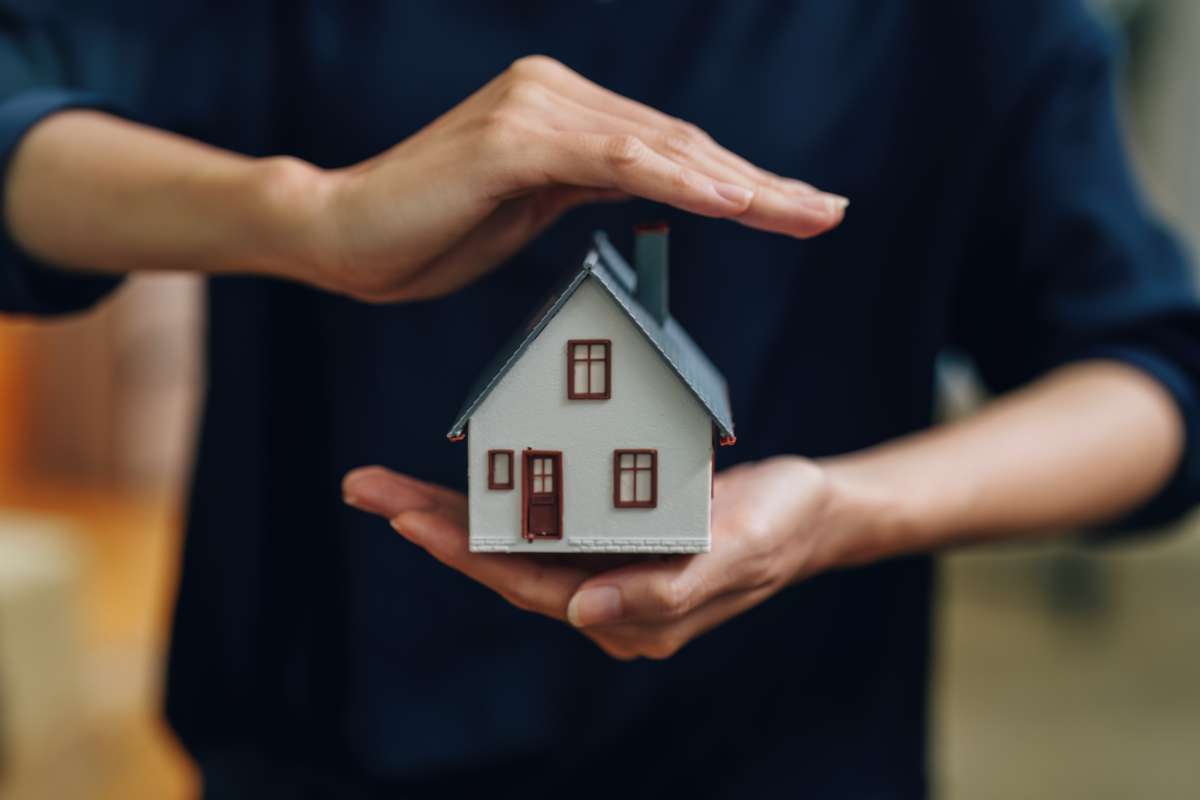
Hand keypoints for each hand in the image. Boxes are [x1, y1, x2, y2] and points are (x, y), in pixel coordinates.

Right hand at [298, 56, 847, 302]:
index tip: (802, 208)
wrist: (339, 236)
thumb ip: (584, 188)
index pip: (670, 152)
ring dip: (741, 183)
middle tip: (830, 211)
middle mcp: (556, 93)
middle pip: (681, 145)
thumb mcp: (527, 211)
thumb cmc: (427, 232)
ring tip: (806, 212)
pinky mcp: (515, 136)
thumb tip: (646, 190)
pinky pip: (615, 160)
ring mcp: (536, 107)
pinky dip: (677, 180)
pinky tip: (733, 202)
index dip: (741, 181)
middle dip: (763, 183)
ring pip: (661, 149)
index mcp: (563, 114)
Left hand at [342, 456, 882, 659]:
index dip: (465, 551)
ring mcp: (604, 569)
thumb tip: (581, 613)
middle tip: (364, 488)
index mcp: (629, 616)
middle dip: (431, 526)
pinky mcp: (610, 537)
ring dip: (448, 511)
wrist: (813, 512)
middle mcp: (604, 599)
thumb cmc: (781, 529)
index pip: (527, 585)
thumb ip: (666, 593)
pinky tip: (461, 474)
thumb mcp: (737, 552)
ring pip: (511, 541)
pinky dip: (495, 497)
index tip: (405, 518)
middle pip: (501, 563)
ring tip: (383, 484)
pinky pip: (540, 520)